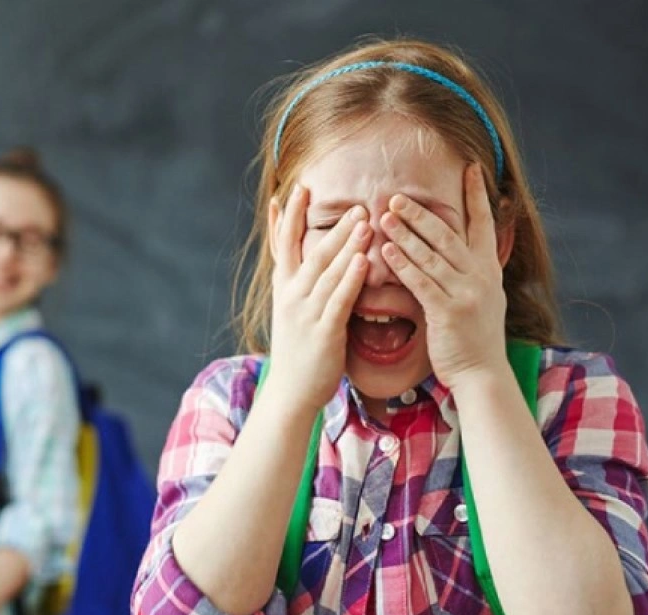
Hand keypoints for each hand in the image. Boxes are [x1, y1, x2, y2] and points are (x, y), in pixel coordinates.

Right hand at [266, 184, 370, 411]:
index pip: (284, 245)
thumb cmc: (298, 351)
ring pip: (326, 270)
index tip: (296, 188)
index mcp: (284, 289)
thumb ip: (305, 284)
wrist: (290, 391)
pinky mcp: (322, 331)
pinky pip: (339, 299)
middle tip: (352, 201)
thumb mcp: (294, 311)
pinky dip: (350, 278)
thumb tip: (318, 261)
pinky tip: (362, 260)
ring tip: (363, 219)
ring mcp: (305, 313)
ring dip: (345, 243)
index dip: (289, 216)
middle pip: (311, 251)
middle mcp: (291, 296)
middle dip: (330, 224)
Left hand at [380, 163, 507, 390]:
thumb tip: (462, 248)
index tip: (471, 168)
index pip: (484, 224)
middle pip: (449, 235)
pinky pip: (422, 282)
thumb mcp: (482, 298)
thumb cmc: (474, 338)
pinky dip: (403, 264)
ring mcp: (466, 294)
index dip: (477, 196)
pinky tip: (386, 250)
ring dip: (405, 233)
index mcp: (489, 270)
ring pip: (432, 255)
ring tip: (383, 215)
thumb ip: (471, 272)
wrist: (482, 374)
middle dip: (421, 213)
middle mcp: (481, 277)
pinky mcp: (448, 312)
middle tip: (397, 195)